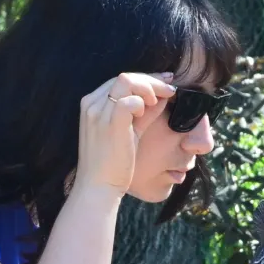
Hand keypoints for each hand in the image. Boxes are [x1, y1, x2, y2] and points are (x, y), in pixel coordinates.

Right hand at [73, 72, 176, 197]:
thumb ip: (143, 115)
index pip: (119, 80)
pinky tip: (147, 112)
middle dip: (152, 79)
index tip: (165, 82)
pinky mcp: (111, 124)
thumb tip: (162, 99)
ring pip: (126, 81)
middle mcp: (92, 104)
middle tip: (171, 88)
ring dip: (148, 88)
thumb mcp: (128, 133)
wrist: (98, 186)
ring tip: (158, 102)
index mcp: (92, 104)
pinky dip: (142, 102)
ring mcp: (99, 113)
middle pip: (124, 76)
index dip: (145, 78)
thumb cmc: (112, 164)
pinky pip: (130, 101)